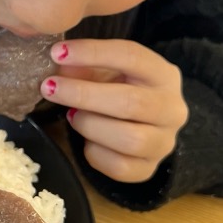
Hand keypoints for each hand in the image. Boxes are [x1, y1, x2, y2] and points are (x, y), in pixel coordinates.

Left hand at [40, 39, 188, 182]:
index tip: (58, 53)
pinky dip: (94, 153)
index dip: (93, 53)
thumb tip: (60, 67)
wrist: (142, 125)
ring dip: (90, 125)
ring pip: (129, 139)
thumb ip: (85, 66)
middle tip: (50, 88)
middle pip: (131, 102)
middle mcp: (172, 109)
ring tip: (72, 115)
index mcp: (164, 75)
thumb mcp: (105, 70)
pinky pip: (119, 167)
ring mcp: (164, 142)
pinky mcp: (148, 169)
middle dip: (84, 94)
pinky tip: (87, 140)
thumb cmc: (119, 90)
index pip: (132, 56)